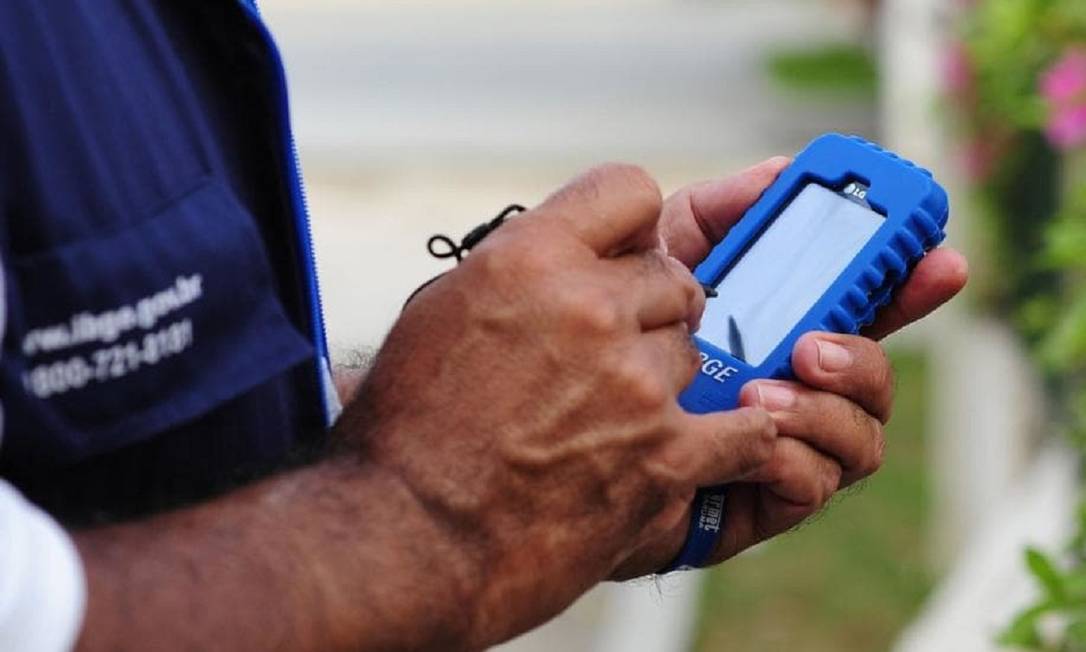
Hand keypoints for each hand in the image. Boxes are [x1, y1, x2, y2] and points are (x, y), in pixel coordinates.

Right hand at [351, 164, 779, 647]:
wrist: (407, 540)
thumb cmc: (407, 432)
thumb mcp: (440, 313)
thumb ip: (515, 268)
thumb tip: (563, 249)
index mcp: (528, 257)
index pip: (629, 190)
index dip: (630, 226)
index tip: (624, 255)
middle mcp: (589, 306)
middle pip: (671, 277)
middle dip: (647, 309)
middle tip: (614, 352)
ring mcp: (634, 380)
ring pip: (691, 350)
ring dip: (663, 379)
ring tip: (614, 419)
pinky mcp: (665, 454)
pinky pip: (744, 429)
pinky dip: (737, 436)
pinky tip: (721, 439)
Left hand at [612, 158, 967, 571]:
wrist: (552, 422)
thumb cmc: (608, 338)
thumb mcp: (656, 262)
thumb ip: (714, 215)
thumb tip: (779, 169)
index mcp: (782, 327)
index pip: (864, 303)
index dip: (910, 280)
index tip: (938, 256)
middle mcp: (797, 387)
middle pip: (876, 371)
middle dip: (869, 353)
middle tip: (816, 341)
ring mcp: (787, 444)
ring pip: (861, 433)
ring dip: (825, 407)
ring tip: (760, 388)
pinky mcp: (763, 497)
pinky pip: (816, 481)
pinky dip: (792, 453)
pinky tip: (748, 435)